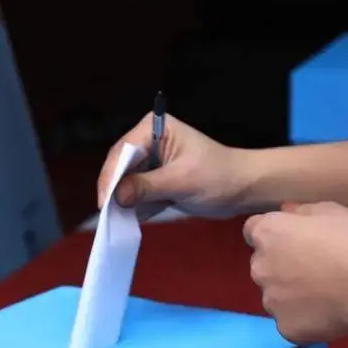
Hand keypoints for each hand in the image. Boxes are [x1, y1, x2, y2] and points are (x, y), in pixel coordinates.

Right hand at [96, 114, 249, 218]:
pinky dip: (134, 207)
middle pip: (119, 166)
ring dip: (123, 201)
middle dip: (115, 190)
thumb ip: (147, 187)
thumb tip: (117, 196)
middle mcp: (148, 141)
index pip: (123, 151)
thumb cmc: (218, 176)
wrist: (241, 189)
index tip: (106, 202)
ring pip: (123, 182)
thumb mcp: (181, 181)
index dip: (111, 176)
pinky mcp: (153, 180)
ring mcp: (150, 161)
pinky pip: (134, 194)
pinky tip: (135, 217)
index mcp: (155, 128)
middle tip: (108, 214)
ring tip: (120, 219)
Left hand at [243, 202, 347, 343]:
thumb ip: (302, 211)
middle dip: (280, 265)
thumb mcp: (331, 211)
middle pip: (263, 265)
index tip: (290, 239)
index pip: (253, 230)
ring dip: (291, 294)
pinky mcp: (284, 327)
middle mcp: (259, 268)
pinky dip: (304, 318)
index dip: (272, 234)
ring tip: (325, 294)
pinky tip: (327, 313)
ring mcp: (270, 301)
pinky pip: (290, 321)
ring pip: (275, 296)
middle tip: (314, 268)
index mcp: (268, 234)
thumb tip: (286, 211)